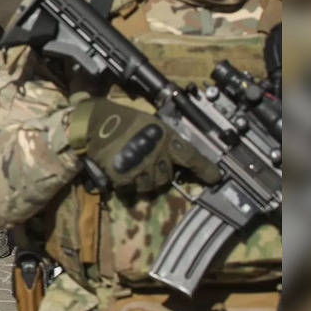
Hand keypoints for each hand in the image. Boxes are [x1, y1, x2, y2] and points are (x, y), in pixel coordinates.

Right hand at [72, 99, 220, 194]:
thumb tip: (177, 154)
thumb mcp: (151, 123)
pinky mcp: (124, 177)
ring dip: (144, 181)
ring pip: (150, 186)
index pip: (192, 157)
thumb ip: (165, 138)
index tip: (215, 178)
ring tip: (134, 168)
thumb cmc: (123, 120)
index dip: (206, 169)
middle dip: (160, 174)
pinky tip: (122, 175)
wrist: (95, 123)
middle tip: (149, 164)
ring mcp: (140, 167)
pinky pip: (131, 190)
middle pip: (167, 178)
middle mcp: (157, 154)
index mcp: (166, 138)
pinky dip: (127, 185)